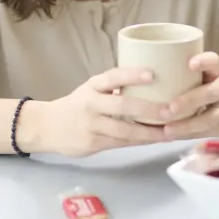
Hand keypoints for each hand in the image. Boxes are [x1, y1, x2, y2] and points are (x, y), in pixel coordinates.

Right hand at [36, 67, 169, 156]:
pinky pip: (121, 143)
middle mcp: (91, 104)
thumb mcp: (92, 90)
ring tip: (171, 132)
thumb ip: (116, 88)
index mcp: (93, 86)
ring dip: (150, 132)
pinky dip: (140, 142)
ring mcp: (91, 125)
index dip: (132, 75)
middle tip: (171, 110)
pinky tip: (155, 140)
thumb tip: (155, 84)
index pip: (113, 77)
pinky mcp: (92, 143)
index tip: (153, 74)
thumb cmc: (78, 105)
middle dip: (149, 109)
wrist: (47, 127)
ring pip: (125, 130)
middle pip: (123, 106)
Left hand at [161, 52, 218, 140]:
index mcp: (215, 71)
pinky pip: (204, 133)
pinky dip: (186, 135)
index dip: (203, 62)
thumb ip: (178, 72)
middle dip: (190, 101)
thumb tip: (138, 74)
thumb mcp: (198, 73)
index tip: (190, 64)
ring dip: (187, 125)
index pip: (213, 61)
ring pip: (210, 119)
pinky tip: (170, 136)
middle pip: (211, 93)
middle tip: (169, 109)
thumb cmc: (205, 84)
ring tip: (167, 130)